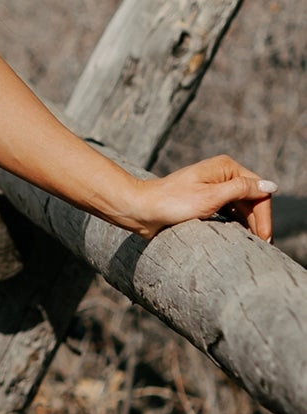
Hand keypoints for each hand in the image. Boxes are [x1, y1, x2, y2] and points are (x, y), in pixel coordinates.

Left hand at [122, 156, 275, 240]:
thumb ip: (242, 191)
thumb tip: (272, 186)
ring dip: (248, 223)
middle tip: (263, 246)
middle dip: (258, 221)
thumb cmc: (173, 203)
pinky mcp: (204, 200)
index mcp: (226, 167)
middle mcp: (222, 174)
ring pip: (240, 206)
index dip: (264, 215)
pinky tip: (238, 236)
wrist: (141, 210)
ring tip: (253, 244)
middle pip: (251, 198)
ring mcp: (213, 186)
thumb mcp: (211, 197)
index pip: (258, 191)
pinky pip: (228, 210)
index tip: (265, 238)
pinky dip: (235, 222)